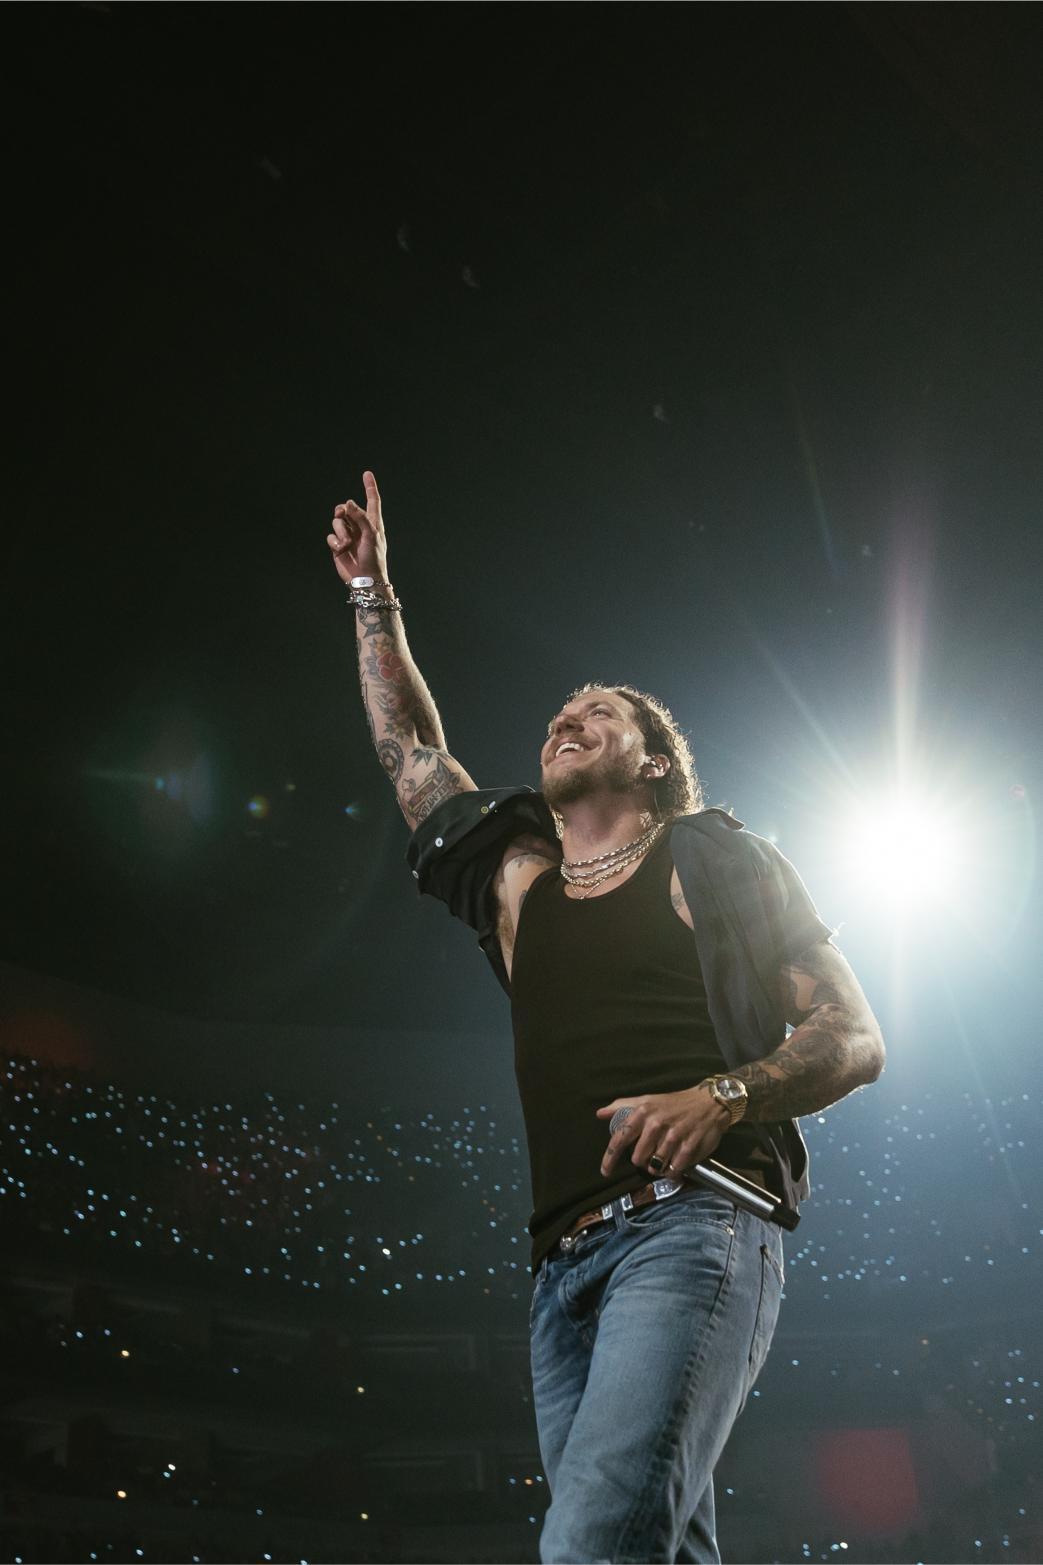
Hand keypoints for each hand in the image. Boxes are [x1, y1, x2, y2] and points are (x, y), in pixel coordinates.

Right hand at [327, 470, 389, 584]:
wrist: (365, 579)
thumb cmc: (373, 558)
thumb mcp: (371, 535)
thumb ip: (360, 517)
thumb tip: (348, 502)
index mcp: (373, 522)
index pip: (372, 500)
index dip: (369, 487)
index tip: (367, 473)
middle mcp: (360, 527)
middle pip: (346, 509)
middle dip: (342, 511)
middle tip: (341, 513)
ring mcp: (348, 535)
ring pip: (337, 522)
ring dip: (340, 531)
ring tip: (346, 543)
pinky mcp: (338, 545)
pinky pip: (331, 535)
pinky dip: (335, 541)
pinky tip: (341, 550)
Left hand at [595, 1085, 729, 1178]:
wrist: (708, 1102)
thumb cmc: (673, 1103)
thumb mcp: (646, 1100)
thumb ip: (622, 1106)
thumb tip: (599, 1113)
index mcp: (643, 1112)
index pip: (620, 1138)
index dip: (610, 1158)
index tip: (605, 1172)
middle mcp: (656, 1124)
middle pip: (638, 1158)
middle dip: (642, 1160)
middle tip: (651, 1153)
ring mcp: (673, 1136)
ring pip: (655, 1166)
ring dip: (657, 1167)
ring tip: (663, 1157)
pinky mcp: (688, 1147)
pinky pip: (673, 1169)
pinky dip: (672, 1170)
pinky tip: (675, 1162)